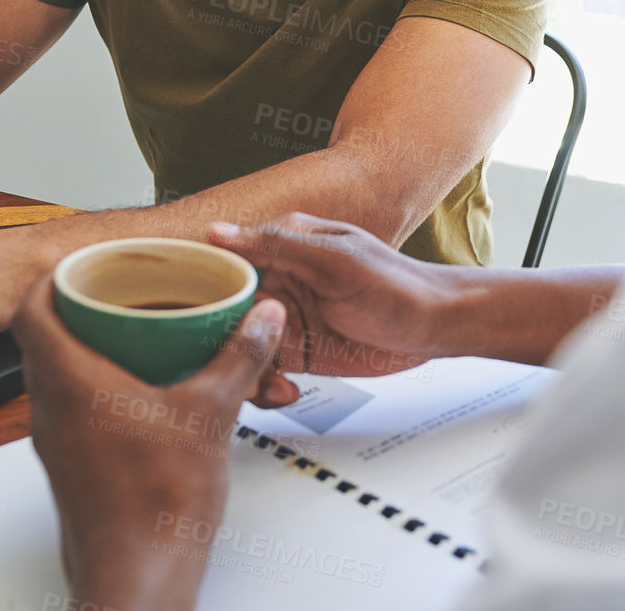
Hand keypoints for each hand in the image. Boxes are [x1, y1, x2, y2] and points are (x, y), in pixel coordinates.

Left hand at [11, 275, 285, 609]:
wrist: (139, 578)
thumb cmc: (158, 509)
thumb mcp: (213, 414)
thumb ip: (240, 356)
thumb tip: (262, 317)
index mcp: (71, 382)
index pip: (32, 309)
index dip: (51, 278)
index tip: (79, 262)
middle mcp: (50, 410)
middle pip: (40, 339)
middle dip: (75, 309)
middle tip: (111, 292)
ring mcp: (54, 442)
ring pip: (52, 377)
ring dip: (84, 351)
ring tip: (131, 337)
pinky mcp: (69, 468)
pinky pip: (68, 409)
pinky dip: (93, 388)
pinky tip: (140, 394)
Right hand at [209, 214, 459, 392]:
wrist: (437, 327)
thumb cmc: (398, 283)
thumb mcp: (336, 260)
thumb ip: (278, 245)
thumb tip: (219, 232)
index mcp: (282, 247)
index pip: (225, 265)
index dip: (202, 293)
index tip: (187, 319)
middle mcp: (278, 281)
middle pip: (226, 313)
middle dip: (222, 343)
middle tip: (230, 364)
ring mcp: (286, 320)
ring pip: (240, 348)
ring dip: (245, 371)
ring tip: (268, 384)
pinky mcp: (298, 353)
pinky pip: (264, 372)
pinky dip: (267, 388)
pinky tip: (286, 391)